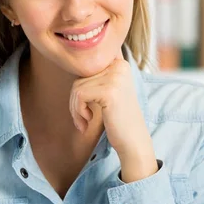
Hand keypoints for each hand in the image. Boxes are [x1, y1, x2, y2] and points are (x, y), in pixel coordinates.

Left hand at [69, 54, 157, 181]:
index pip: (86, 67)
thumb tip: (70, 63)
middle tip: (82, 118)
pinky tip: (88, 122)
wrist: (133, 141)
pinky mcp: (109, 91)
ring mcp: (115, 78)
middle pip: (80, 76)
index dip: (80, 87)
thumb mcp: (108, 90)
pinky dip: (78, 112)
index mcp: (119, 63)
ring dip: (75, 108)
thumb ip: (95, 76)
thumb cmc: (117, 118)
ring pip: (77, 87)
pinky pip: (79, 96)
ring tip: (85, 121)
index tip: (84, 105)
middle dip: (75, 100)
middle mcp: (119, 66)